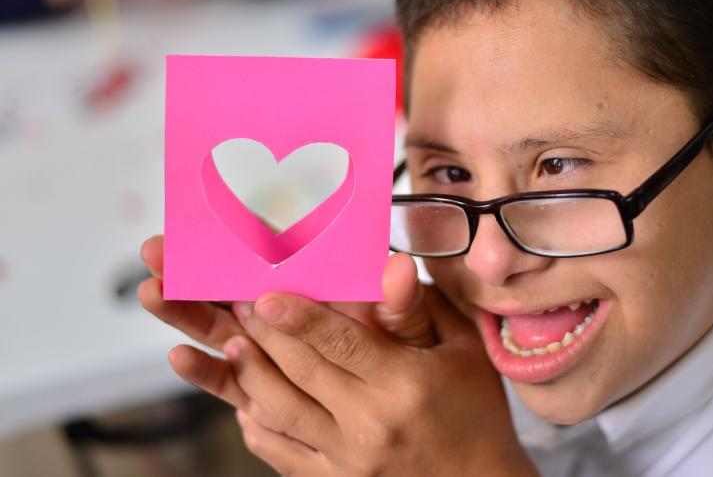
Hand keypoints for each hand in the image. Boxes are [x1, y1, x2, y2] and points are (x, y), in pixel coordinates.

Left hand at [138, 236, 534, 474]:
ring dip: (249, 374)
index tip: (264, 294)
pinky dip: (256, 423)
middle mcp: (370, 425)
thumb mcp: (461, 350)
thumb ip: (418, 309)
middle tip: (236, 300)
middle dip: (263, 333)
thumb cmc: (474, 408)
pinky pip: (279, 452)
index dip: (299, 318)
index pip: (341, 345)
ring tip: (229, 342)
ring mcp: (347, 460)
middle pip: (300, 373)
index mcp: (404, 385)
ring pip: (280, 412)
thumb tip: (394, 264)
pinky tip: (243, 399)